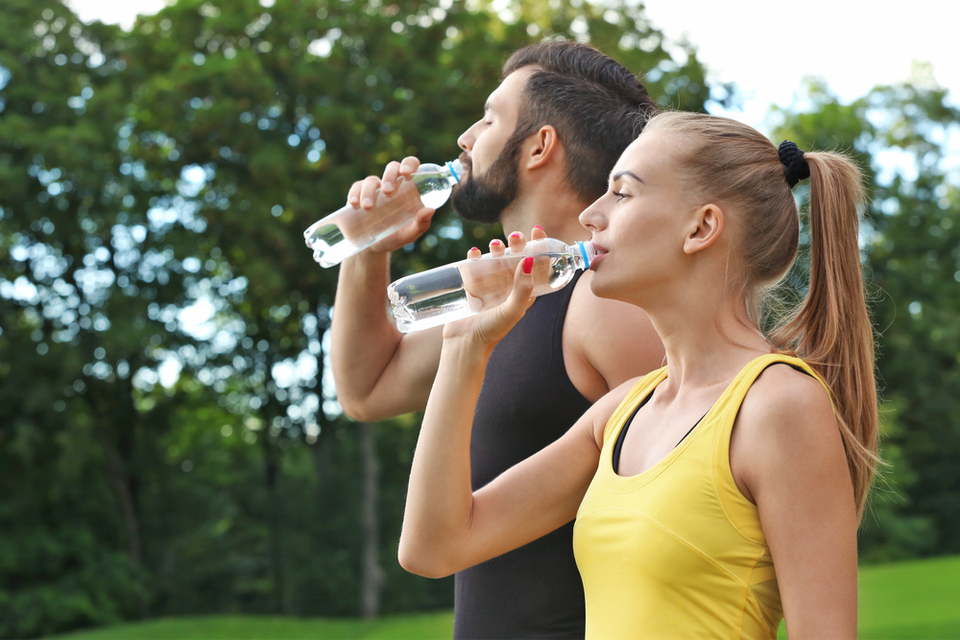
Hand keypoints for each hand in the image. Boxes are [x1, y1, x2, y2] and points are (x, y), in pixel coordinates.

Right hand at [346, 157, 435, 253]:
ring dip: (369, 191)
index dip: (409, 164)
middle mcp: (391, 184)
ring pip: (371, 180)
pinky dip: (354, 194)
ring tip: (368, 207)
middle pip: (391, 168)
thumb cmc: (395, 237)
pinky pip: (356, 188)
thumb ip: (421, 224)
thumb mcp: (409, 234)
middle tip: (388, 192)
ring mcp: (374, 189)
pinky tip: (354, 204)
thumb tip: (430, 210)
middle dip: (389, 176)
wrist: (373, 249)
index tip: (406, 173)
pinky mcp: (358, 195)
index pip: (410, 166)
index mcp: (407, 188)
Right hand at [441, 227, 545, 347]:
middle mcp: (509, 286)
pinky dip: (475, 255)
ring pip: (496, 258)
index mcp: (524, 291)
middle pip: (516, 257)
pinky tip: (474, 253)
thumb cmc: (493, 330)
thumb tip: (529, 260)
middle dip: (517, 243)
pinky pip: (475, 264)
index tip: (537, 230)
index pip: (536, 264)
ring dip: (497, 246)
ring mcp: (490, 285)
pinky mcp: (472, 285)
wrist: (465, 343)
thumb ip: (522, 288)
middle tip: (515, 237)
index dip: (538, 246)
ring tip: (494, 245)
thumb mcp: (513, 310)